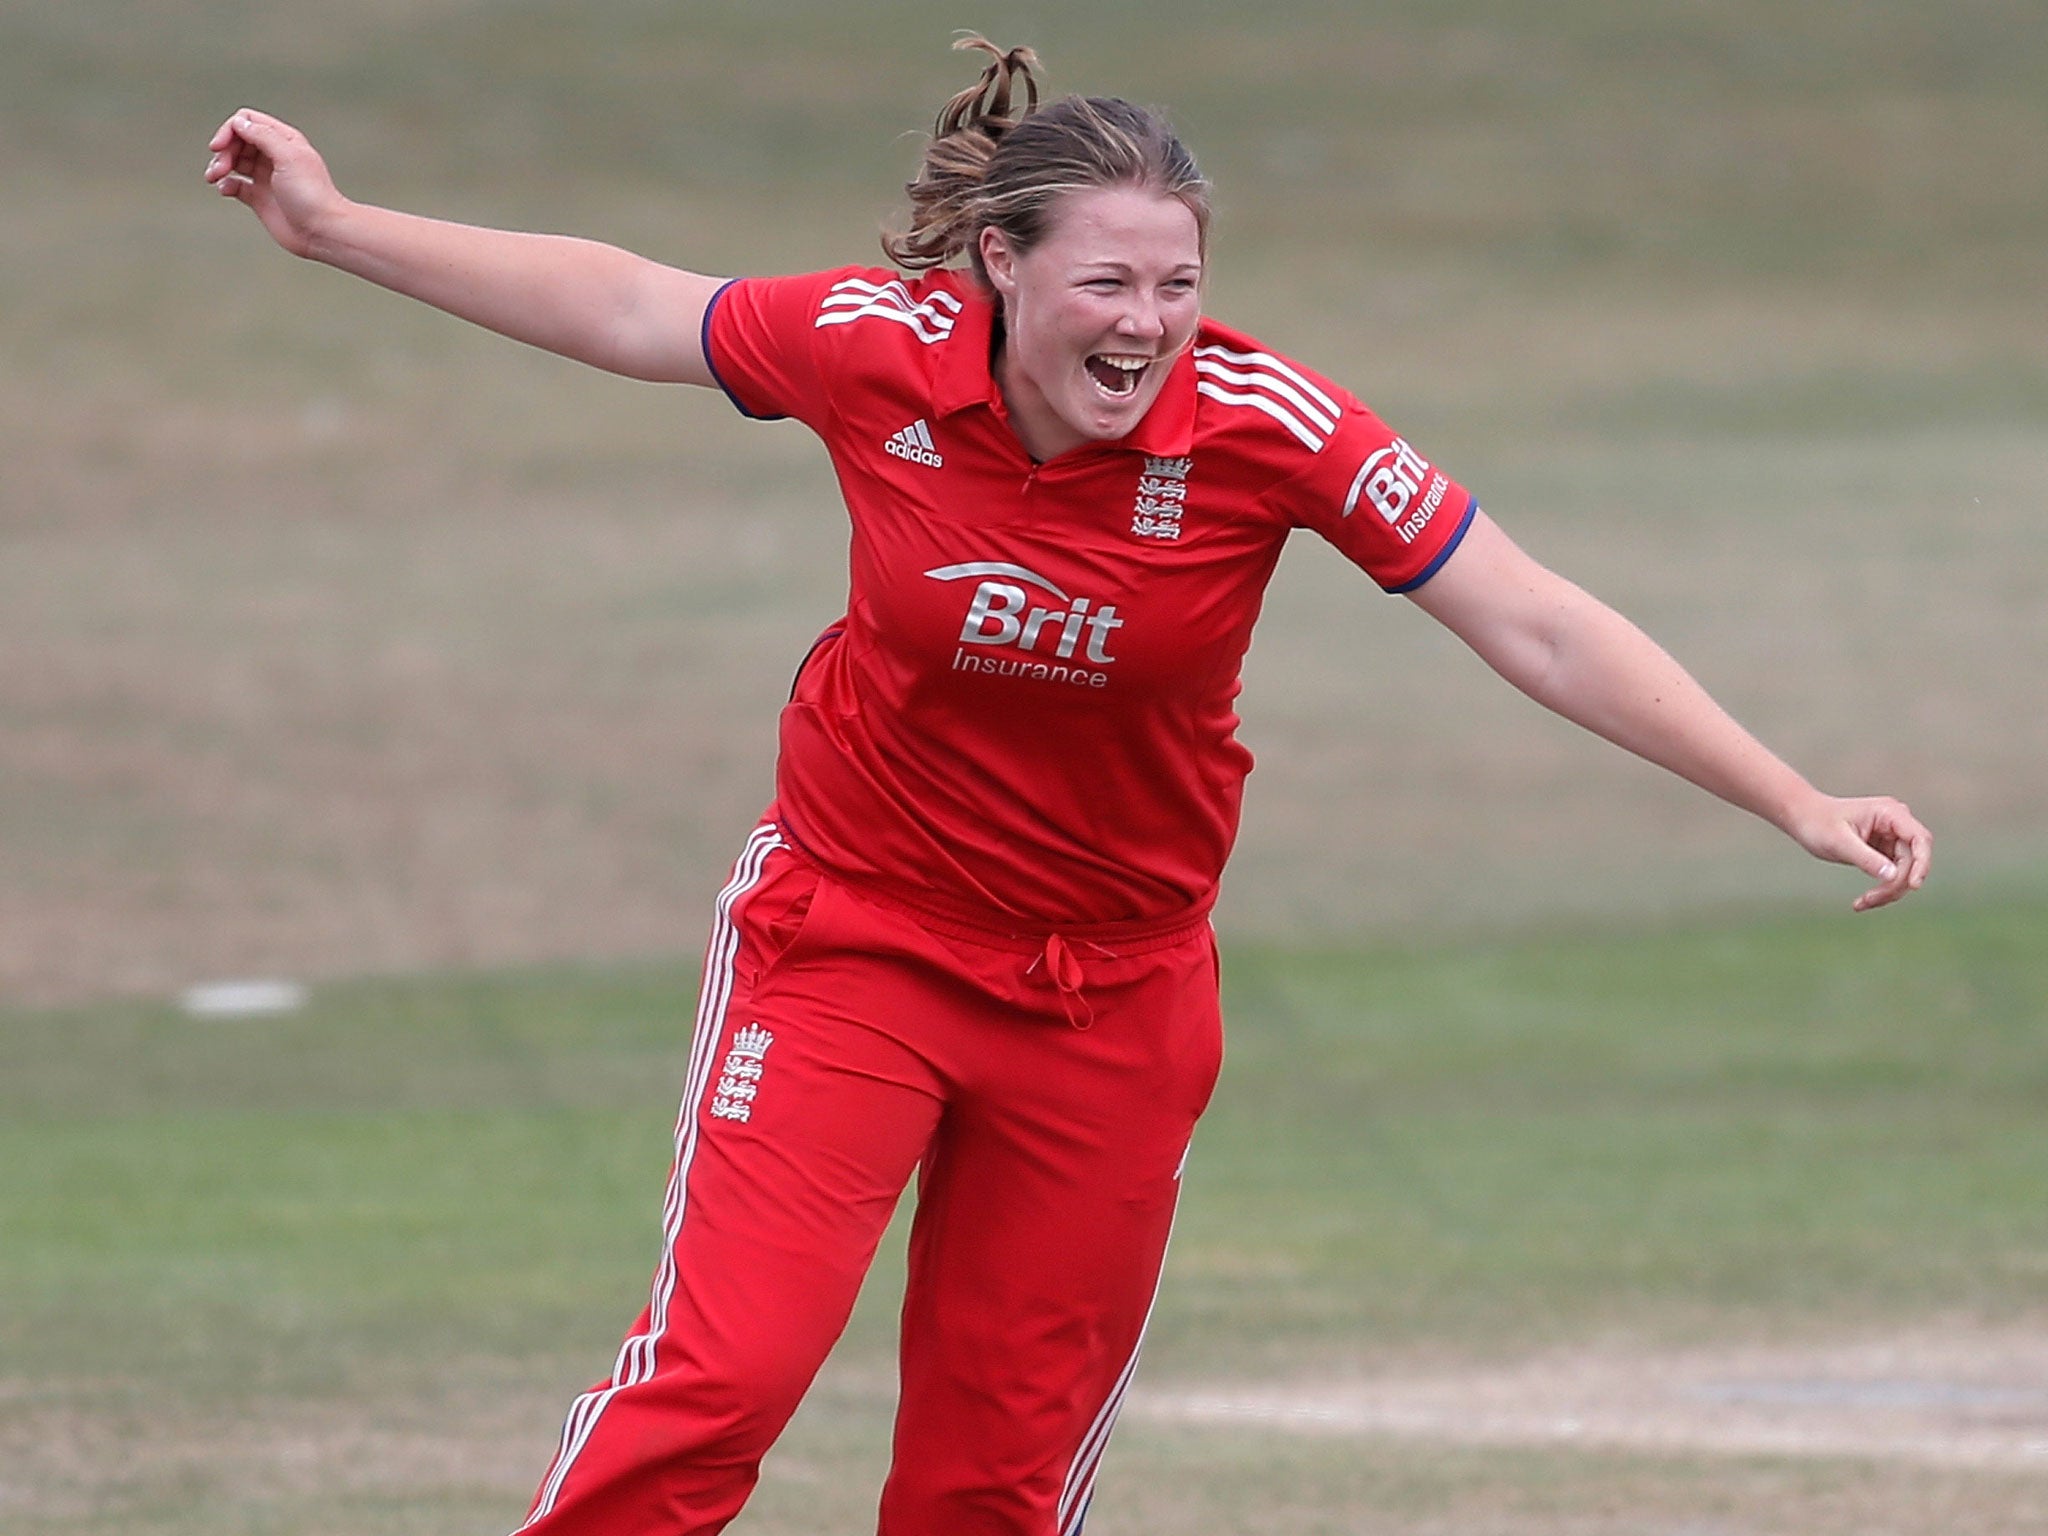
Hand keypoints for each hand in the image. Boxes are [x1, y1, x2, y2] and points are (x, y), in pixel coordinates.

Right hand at [204, 108, 343, 257]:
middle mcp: (274, 157)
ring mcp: (266, 177)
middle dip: (224, 151)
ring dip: (220, 166)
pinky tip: (225, 190)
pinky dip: (226, 185)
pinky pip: (235, 185)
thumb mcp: (288, 156)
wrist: (321, 231)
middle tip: (221, 167)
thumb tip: (240, 123)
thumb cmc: (312, 195)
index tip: (220, 146)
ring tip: (214, 177)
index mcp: (284, 141)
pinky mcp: (260, 198)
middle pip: (238, 141)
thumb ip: (263, 135)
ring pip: (233, 162)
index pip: (248, 122)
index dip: (231, 130)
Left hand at [1784, 793, 1931, 912]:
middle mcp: (1896, 824)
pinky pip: (1892, 874)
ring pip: (1904, 871)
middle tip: (1870, 900)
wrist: (1802, 818)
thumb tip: (1893, 877)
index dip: (1922, 863)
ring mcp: (1891, 838)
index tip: (1913, 886)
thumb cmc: (1817, 824)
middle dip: (1896, 883)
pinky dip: (1882, 889)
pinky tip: (1862, 902)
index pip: (1920, 839)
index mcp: (1890, 813)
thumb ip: (1866, 859)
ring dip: (1888, 890)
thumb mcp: (1839, 843)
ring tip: (1861, 903)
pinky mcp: (1884, 850)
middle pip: (1912, 860)